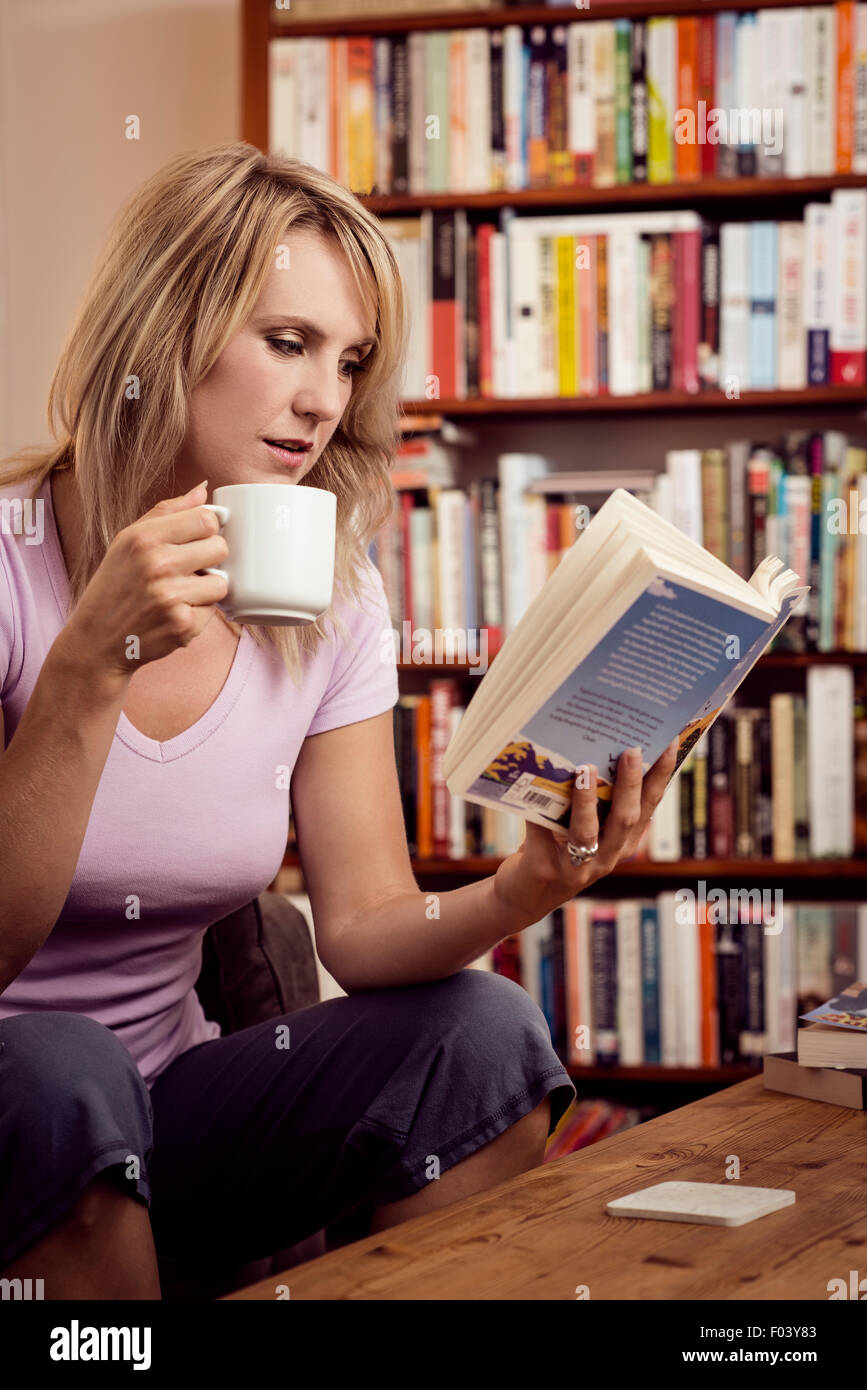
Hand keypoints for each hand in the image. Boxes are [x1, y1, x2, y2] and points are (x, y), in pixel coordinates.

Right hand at [54, 480, 229, 679]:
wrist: (97, 640)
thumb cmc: (115, 585)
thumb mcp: (128, 540)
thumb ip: (168, 512)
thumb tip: (204, 489)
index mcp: (144, 538)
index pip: (206, 519)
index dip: (208, 529)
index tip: (198, 538)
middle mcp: (158, 565)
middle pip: (220, 548)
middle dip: (210, 559)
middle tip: (187, 569)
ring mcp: (171, 597)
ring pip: (222, 583)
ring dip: (206, 589)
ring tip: (180, 593)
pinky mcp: (183, 626)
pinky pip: (213, 612)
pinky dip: (198, 613)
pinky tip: (173, 614)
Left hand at [492, 737, 679, 923]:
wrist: (524, 894)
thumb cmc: (558, 848)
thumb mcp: (586, 826)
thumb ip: (595, 800)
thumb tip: (596, 749)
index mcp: (623, 842)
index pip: (649, 805)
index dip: (661, 776)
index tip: (671, 744)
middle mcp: (607, 857)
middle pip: (625, 819)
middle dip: (631, 783)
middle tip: (632, 750)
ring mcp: (577, 868)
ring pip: (588, 833)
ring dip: (587, 801)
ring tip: (586, 769)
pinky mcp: (546, 869)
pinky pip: (541, 834)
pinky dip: (538, 810)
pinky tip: (535, 783)